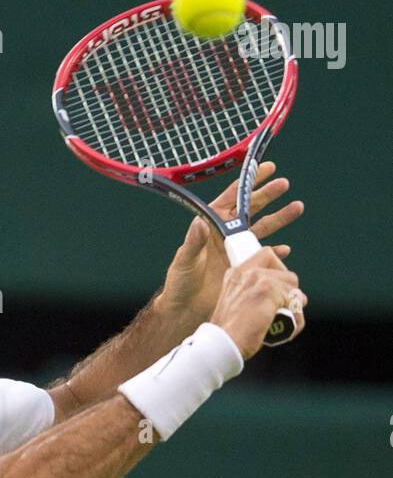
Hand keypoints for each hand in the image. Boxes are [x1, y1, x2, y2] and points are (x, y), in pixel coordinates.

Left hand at [159, 161, 304, 326]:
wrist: (187, 309)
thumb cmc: (180, 282)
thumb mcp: (185, 260)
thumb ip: (193, 242)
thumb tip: (200, 222)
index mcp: (212, 225)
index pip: (232, 197)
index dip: (248, 182)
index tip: (265, 168)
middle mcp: (227, 234)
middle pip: (251, 208)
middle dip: (268, 194)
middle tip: (284, 184)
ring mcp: (238, 249)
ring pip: (263, 228)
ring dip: (280, 218)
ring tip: (297, 207)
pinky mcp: (245, 266)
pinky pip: (265, 255)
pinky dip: (276, 252)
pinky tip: (285, 249)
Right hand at [211, 247, 307, 359]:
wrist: (221, 343)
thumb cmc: (228, 334)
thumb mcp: (235, 308)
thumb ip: (251, 297)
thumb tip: (282, 299)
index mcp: (236, 274)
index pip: (266, 254)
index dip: (279, 261)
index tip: (286, 265)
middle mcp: (247, 272)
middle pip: (286, 274)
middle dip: (291, 293)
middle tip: (287, 310)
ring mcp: (258, 279)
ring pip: (293, 287)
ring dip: (294, 307)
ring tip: (287, 324)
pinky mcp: (268, 290)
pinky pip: (294, 300)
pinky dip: (296, 317)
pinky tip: (289, 329)